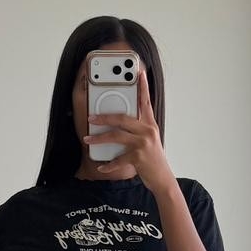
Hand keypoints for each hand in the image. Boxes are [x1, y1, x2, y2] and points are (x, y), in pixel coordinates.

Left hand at [83, 66, 176, 195]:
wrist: (162, 178)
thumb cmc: (153, 159)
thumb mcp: (149, 140)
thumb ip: (138, 129)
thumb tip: (119, 123)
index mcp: (150, 125)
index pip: (146, 101)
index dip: (142, 86)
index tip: (138, 72)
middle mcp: (147, 131)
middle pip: (122, 118)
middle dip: (104, 117)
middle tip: (91, 117)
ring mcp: (143, 144)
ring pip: (116, 136)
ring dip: (99, 138)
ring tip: (87, 139)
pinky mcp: (138, 158)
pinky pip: (118, 159)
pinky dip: (108, 164)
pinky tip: (101, 166)